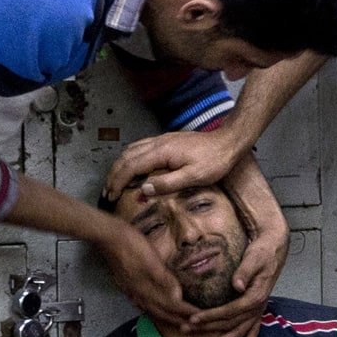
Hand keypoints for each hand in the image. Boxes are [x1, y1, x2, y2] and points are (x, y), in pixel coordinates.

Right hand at [96, 223, 198, 327]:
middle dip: (177, 320)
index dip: (186, 312)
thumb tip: (177, 298)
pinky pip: (142, 304)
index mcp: (147, 289)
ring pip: (150, 310)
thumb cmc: (132, 245)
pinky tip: (151, 307)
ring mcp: (131, 291)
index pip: (171, 306)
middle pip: (161, 312)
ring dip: (164, 317)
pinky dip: (151, 310)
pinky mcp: (126, 285)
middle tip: (192, 327)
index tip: (201, 318)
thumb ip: (164, 280)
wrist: (108, 237)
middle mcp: (139, 294)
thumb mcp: (151, 261)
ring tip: (175, 322)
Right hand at [103, 127, 247, 200]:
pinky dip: (129, 159)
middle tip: (107, 192)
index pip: (130, 167)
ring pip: (130, 150)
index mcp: (161, 152)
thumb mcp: (193, 177)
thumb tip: (144, 190)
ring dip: (120, 166)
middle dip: (113, 175)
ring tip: (115, 182)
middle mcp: (157, 143)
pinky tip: (131, 168)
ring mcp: (161, 140)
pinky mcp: (166, 140)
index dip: (117, 182)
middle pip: (125, 157)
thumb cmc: (214, 161)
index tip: (110, 196)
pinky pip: (139, 148)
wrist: (228, 141)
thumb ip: (167, 183)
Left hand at [187, 203, 288, 336]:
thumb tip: (236, 285)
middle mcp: (258, 307)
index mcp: (255, 296)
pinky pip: (253, 332)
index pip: (230, 310)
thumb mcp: (254, 257)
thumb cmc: (261, 253)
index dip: (211, 316)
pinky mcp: (257, 311)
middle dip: (208, 329)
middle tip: (186, 329)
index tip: (193, 318)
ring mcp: (258, 311)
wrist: (274, 250)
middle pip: (230, 323)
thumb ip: (245, 271)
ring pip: (238, 331)